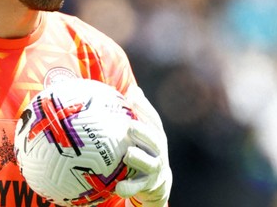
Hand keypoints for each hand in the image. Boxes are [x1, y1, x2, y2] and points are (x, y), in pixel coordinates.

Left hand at [117, 86, 171, 206]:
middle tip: (130, 126)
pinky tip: (118, 188)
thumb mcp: (144, 131)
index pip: (153, 119)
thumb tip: (132, 88)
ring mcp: (154, 167)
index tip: (132, 97)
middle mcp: (159, 150)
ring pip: (148, 163)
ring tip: (128, 154)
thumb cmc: (145, 148)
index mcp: (156, 134)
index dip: (144, 107)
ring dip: (138, 158)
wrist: (157, 181)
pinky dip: (128, 188)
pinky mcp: (148, 184)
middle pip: (155, 140)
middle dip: (144, 132)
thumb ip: (138, 112)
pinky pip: (137, 187)